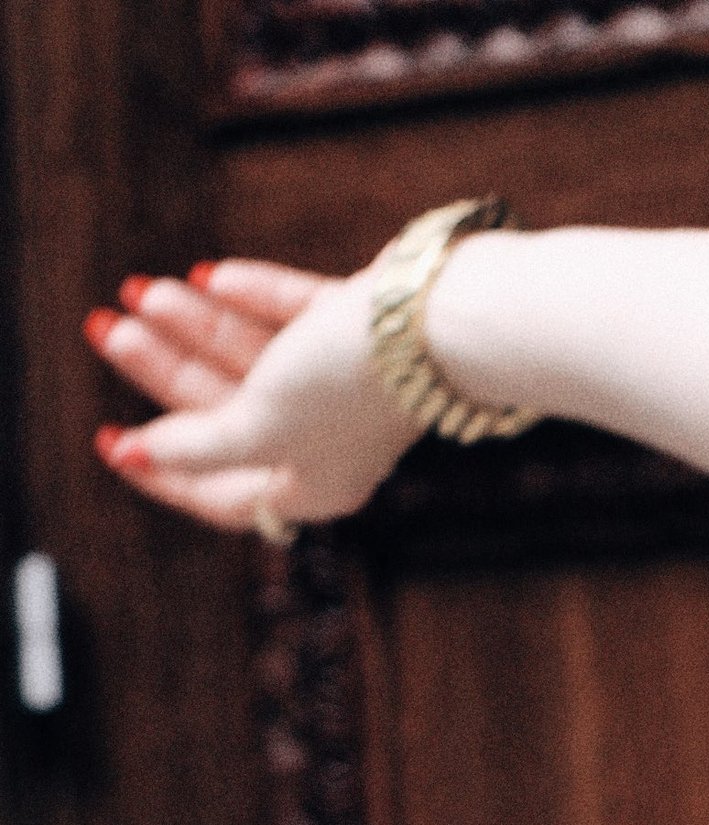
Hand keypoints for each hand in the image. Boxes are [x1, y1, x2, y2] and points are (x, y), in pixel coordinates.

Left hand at [86, 260, 421, 534]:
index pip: (222, 494)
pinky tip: (211, 276)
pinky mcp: (355, 329)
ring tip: (143, 289)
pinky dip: (250, 296)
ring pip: (251, 357)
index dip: (163, 475)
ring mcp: (342, 384)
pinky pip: (289, 313)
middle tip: (107, 328)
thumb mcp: (257, 428)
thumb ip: (198, 447)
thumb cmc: (345, 387)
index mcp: (310, 487)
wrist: (431, 323)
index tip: (112, 442)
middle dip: (164, 371)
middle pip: (226, 413)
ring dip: (194, 325)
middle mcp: (326, 442)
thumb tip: (145, 456)